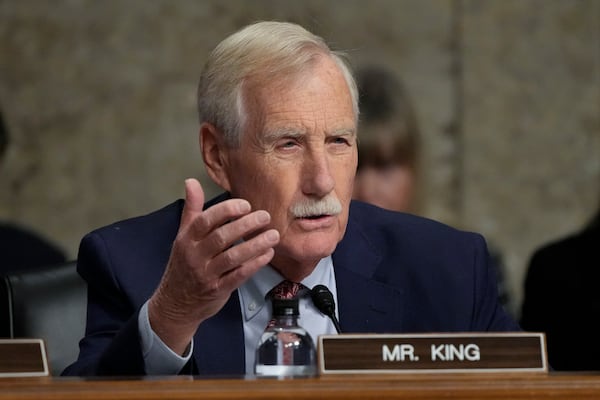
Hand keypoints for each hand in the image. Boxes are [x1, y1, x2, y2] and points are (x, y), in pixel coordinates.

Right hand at [148, 178, 278, 354]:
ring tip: (273, 235)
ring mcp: (206, 274)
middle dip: (246, 225)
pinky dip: (254, 264)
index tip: (246, 205)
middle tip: (265, 216)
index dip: (226, 210)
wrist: (175, 304)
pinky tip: (268, 254)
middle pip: (221, 237)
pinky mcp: (218, 290)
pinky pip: (238, 275)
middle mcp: (195, 255)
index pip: (206, 221)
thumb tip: (191, 181)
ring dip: (255, 245)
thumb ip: (192, 209)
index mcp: (187, 239)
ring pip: (233, 257)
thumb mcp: (183, 236)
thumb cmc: (183, 265)